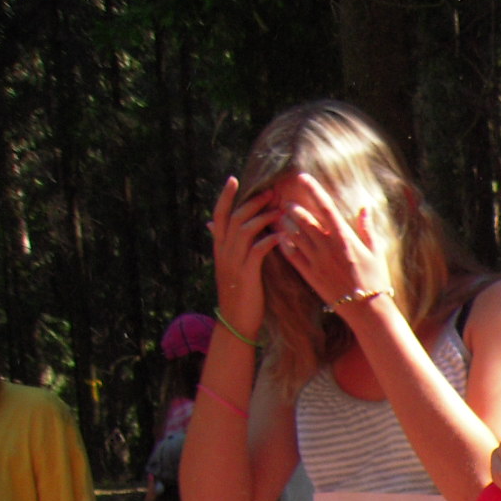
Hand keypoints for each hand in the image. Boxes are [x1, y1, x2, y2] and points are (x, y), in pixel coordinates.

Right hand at [209, 177, 283, 339]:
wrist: (236, 320)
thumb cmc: (239, 293)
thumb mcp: (231, 266)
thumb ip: (230, 246)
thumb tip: (221, 229)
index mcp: (220, 247)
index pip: (219, 214)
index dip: (225, 196)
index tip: (235, 179)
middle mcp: (224, 250)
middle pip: (234, 217)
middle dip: (252, 202)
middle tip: (270, 192)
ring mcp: (234, 261)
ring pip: (244, 230)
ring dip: (263, 217)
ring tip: (279, 210)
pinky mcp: (247, 274)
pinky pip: (257, 251)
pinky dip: (269, 240)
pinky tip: (281, 235)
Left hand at [275, 172, 393, 315]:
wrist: (368, 310)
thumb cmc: (376, 280)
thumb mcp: (376, 251)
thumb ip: (367, 228)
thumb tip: (365, 208)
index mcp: (344, 237)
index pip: (325, 206)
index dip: (312, 189)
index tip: (302, 177)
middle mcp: (328, 246)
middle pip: (303, 218)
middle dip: (293, 207)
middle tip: (286, 201)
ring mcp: (317, 260)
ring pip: (294, 234)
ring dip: (286, 222)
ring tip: (281, 216)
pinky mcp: (310, 275)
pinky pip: (291, 255)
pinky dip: (284, 243)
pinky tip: (281, 237)